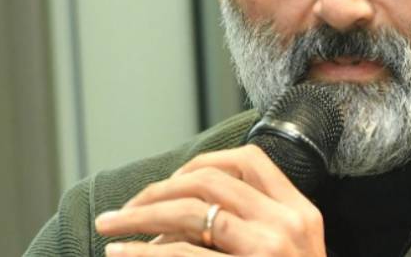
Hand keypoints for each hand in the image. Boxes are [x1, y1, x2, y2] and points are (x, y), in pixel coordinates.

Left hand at [95, 145, 326, 255]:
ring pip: (191, 210)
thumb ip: (257, 226)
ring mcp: (269, 249)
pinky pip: (182, 254)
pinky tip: (119, 253)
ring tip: (110, 224)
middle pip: (211, 182)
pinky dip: (142, 253)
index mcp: (300, 212)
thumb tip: (187, 205)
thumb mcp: (291, 252)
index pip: (252, 162)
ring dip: (141, 214)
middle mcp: (287, 223)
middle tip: (127, 208)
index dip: (205, 162)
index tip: (174, 180)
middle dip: (159, 189)